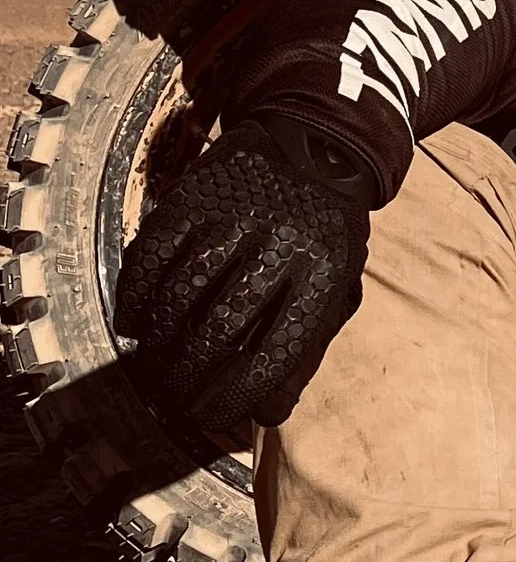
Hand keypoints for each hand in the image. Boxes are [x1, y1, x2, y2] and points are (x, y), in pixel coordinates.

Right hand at [117, 118, 372, 436]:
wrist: (315, 142)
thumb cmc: (325, 233)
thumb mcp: (338, 286)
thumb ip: (307, 348)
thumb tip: (270, 415)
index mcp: (323, 274)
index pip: (275, 351)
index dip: (237, 395)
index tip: (209, 418)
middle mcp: (278, 245)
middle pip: (220, 327)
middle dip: (188, 376)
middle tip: (170, 401)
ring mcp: (233, 217)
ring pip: (180, 293)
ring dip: (157, 342)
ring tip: (149, 372)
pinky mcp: (196, 197)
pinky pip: (153, 253)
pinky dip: (136, 294)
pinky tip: (131, 324)